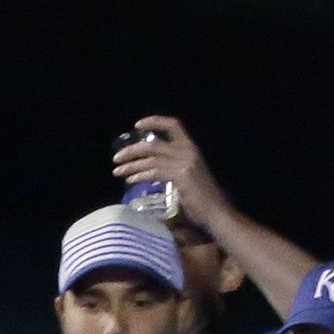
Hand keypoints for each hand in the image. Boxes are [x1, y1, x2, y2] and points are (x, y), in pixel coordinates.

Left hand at [111, 116, 230, 230]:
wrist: (216, 212)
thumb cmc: (201, 200)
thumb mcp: (187, 178)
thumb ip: (171, 169)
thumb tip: (149, 170)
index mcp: (192, 148)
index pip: (173, 125)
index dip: (155, 121)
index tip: (137, 126)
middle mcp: (189, 151)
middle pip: (154, 144)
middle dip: (132, 150)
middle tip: (116, 158)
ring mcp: (185, 163)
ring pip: (151, 159)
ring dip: (131, 165)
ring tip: (117, 171)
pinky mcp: (181, 176)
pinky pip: (155, 172)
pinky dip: (140, 175)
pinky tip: (130, 180)